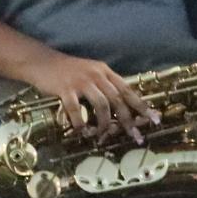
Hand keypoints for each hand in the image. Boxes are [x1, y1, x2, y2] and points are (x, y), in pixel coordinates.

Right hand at [22, 50, 158, 142]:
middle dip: (128, 119)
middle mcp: (97, 75)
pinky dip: (80, 122)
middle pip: (118, 99)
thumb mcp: (92, 74)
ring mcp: (82, 82)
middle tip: (135, 135)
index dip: (142, 105)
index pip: (129, 90)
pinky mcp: (65, 88)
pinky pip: (76, 108)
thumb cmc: (68, 71)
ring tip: (104, 135)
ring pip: (101, 104)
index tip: (155, 119)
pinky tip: (81, 131)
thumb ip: (105, 86)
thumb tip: (119, 106)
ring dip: (105, 123)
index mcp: (106, 72)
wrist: (42, 62)